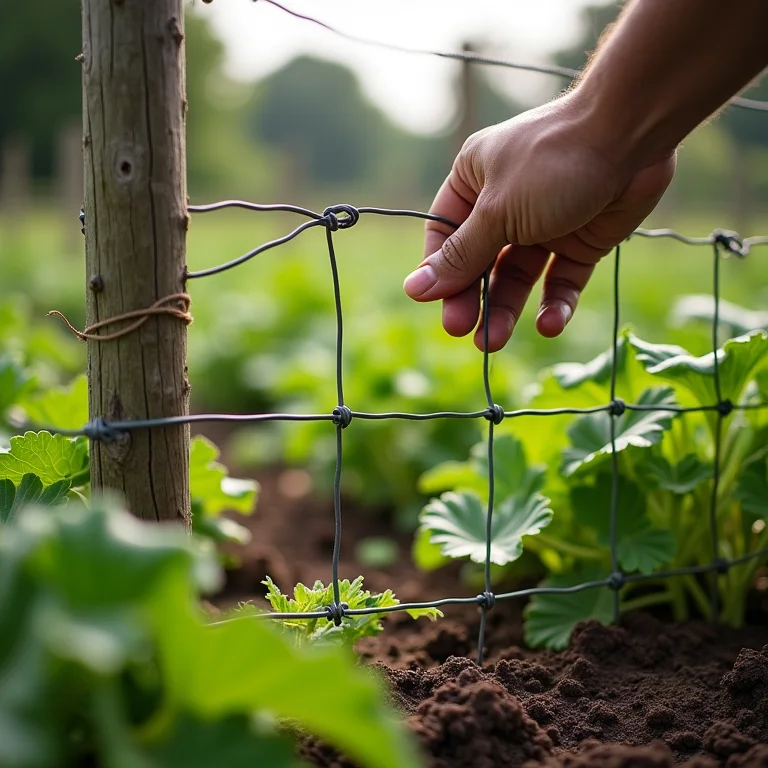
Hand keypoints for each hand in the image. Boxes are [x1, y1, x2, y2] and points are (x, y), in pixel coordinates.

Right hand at [403, 96, 675, 351]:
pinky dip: (555, 304)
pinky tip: (549, 324)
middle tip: (461, 331)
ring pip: (517, 277)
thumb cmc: (552, 162)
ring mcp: (544, 224)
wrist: (632, 134)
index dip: (439, 272)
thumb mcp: (497, 212)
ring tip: (492, 342)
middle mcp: (505, 204)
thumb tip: (414, 291)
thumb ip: (460, 257)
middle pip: (479, 263)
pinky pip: (561, 280)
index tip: (433, 305)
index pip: (444, 236)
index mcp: (473, 182)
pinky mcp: (581, 242)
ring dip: (505, 310)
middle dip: (471, 299)